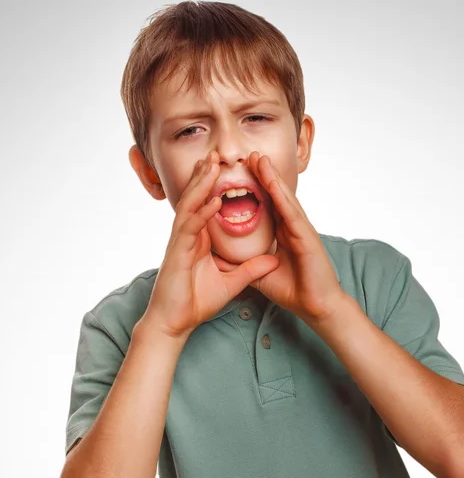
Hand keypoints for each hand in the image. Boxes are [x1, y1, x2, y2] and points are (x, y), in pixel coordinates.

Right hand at [140, 151, 279, 337]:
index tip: (227, 171)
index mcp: (198, 240)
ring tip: (213, 165)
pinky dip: (202, 212)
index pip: (207, 208)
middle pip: (196, 200)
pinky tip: (213, 200)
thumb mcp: (232, 283)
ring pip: (190, 206)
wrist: (175, 322)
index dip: (215, 188)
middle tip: (216, 155)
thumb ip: (251, 269)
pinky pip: (190, 227)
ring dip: (201, 184)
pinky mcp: (177, 253)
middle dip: (205, 176)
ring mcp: (180, 243)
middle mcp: (187, 237)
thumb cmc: (196, 303)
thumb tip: (273, 259)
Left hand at [245, 151, 344, 323]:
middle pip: (276, 195)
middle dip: (263, 174)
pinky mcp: (306, 236)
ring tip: (258, 157)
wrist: (315, 307)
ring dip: (271, 176)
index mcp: (284, 234)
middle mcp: (293, 227)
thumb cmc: (293, 291)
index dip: (256, 188)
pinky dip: (281, 194)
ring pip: (284, 197)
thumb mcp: (260, 274)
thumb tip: (220, 259)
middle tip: (249, 155)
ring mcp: (301, 229)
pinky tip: (271, 180)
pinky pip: (290, 211)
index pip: (268, 205)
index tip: (241, 173)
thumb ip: (244, 263)